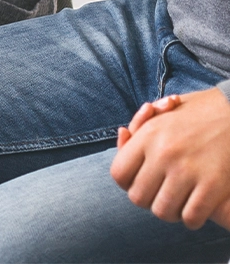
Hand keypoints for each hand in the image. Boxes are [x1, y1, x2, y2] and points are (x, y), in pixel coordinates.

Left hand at [111, 87, 229, 229]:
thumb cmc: (199, 114)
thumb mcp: (164, 113)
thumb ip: (140, 127)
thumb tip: (123, 134)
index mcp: (148, 135)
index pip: (119, 174)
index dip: (128, 183)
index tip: (142, 182)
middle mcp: (163, 153)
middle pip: (138, 197)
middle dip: (148, 200)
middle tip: (161, 194)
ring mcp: (187, 170)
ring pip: (163, 211)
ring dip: (170, 212)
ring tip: (178, 202)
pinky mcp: (213, 185)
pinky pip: (191, 217)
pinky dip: (193, 218)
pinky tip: (197, 208)